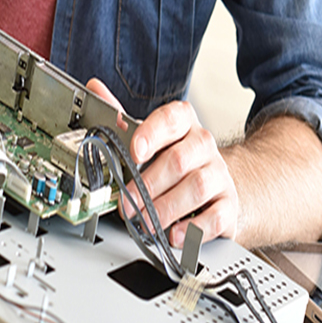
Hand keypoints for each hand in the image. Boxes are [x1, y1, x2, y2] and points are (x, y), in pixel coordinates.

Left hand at [86, 79, 239, 247]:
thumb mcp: (149, 136)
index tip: (134, 151)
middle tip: (128, 204)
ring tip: (146, 223)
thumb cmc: (176, 160)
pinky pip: (216, 216)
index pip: (171, 119)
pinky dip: (193, 228)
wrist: (216, 185)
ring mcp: (219, 175)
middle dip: (149, 185)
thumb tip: (94, 88)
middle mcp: (203, 145)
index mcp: (183, 124)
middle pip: (179, 160)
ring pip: (197, 187)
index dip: (152, 134)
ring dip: (166, 208)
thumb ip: (121, 117)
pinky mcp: (228, 205)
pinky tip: (174, 234)